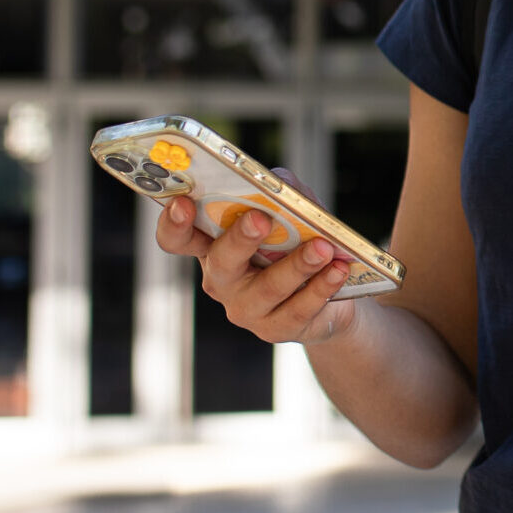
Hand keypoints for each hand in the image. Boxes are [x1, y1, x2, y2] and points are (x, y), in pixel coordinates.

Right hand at [154, 167, 357, 345]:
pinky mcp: (276, 329)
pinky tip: (338, 270)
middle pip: (222, 262)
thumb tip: (277, 184)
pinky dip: (321, 287)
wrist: (328, 289)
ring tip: (323, 247)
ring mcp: (246, 309)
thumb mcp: (289, 208)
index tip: (184, 203)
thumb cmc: (298, 239)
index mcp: (213, 246)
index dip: (174, 223)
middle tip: (261, 219)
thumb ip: (280, 189)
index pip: (177, 238)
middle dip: (240, 239)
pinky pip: (298, 310)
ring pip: (267, 288)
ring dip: (297, 265)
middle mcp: (222, 280)